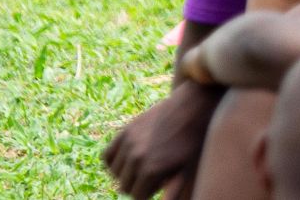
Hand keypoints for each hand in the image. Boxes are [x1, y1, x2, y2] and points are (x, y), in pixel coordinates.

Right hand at [102, 83, 217, 197]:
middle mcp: (137, 158)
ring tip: (145, 163)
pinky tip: (128, 158)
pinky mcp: (124, 132)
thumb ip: (172, 193)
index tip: (160, 182)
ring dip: (127, 173)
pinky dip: (113, 161)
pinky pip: (107, 156)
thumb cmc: (192, 143)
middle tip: (155, 172)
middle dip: (138, 184)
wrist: (192, 107)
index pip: (137, 197)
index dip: (148, 192)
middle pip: (124, 187)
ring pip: (115, 174)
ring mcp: (129, 144)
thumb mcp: (186, 171)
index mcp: (152, 171)